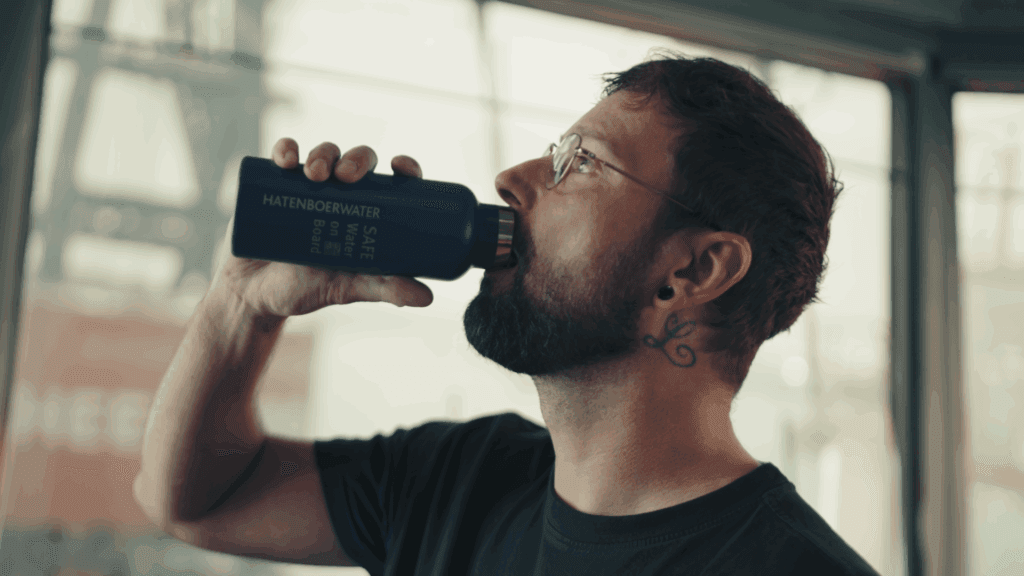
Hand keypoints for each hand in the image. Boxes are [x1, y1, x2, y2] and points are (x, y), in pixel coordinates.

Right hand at [208, 138, 433, 317]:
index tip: (401, 167)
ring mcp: (308, 186)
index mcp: (368, 212)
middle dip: (356, 159)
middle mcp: (341, 194)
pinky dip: (284, 150)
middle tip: (347, 177)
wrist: (257, 295)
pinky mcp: (275, 185)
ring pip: (324, 153)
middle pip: (358, 161)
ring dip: (323, 153)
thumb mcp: (349, 288)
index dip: (403, 167)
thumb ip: (385, 289)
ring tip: (315, 174)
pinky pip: (282, 156)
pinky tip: (286, 160)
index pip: (393, 181)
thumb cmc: (309, 287)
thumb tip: (427, 298)